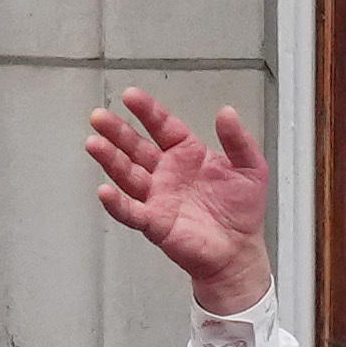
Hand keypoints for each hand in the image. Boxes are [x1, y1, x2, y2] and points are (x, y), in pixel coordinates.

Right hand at [83, 90, 277, 321]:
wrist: (240, 250)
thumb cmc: (242, 211)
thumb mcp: (251, 167)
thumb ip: (238, 139)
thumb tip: (227, 112)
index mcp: (187, 154)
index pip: (162, 126)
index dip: (146, 111)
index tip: (130, 96)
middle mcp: (167, 173)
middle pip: (136, 147)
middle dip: (117, 131)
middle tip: (99, 117)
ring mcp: (158, 197)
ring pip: (127, 175)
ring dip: (110, 160)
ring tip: (94, 144)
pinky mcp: (155, 223)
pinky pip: (131, 212)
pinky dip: (117, 203)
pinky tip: (104, 191)